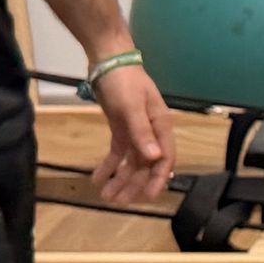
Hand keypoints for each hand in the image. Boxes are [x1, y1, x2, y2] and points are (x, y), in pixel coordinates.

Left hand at [88, 62, 176, 205]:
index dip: (158, 179)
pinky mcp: (121, 128)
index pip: (165, 159)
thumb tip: (156, 158)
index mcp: (160, 127)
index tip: (149, 197)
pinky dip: (109, 166)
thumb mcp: (132, 107)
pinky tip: (98, 178)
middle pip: (146, 164)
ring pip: (132, 161)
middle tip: (117, 202)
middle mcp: (151, 132)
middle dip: (134, 184)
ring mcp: (136, 131)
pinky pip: (118, 153)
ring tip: (106, 195)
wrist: (108, 61)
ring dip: (121, 179)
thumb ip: (143, 133)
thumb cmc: (123, 82)